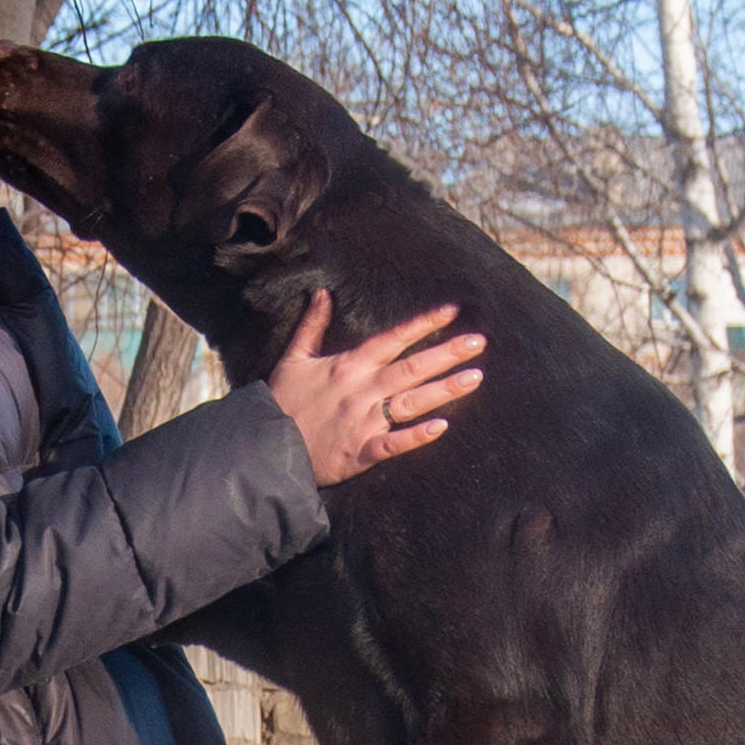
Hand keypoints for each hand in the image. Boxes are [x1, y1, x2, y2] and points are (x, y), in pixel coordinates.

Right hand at [266, 294, 484, 487]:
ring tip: (475, 377)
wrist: (265, 445)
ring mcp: (363, 421)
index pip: (393, 338)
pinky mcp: (361, 451)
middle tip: (479, 342)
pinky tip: (442, 427)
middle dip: (447, 353)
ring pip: (412, 401)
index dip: (424, 324)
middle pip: (412, 367)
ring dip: (445, 389)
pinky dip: (416, 436)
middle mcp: (362, 389)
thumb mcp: (294, 358)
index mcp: (350, 365)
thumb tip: (321, 293)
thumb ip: (313, 325)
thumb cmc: (281, 401)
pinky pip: (394, 443)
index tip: (452, 311)